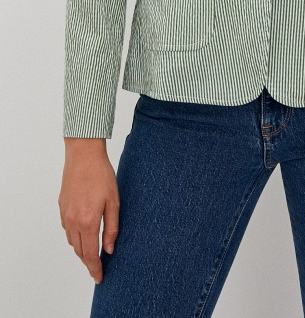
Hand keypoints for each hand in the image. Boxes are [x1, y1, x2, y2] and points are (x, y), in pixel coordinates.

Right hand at [58, 143, 119, 284]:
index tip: (99, 277)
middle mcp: (73, 221)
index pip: (90, 254)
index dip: (95, 268)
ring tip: (93, 252)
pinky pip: (67, 229)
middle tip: (98, 268)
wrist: (83, 155)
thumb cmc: (101, 175)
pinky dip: (75, 236)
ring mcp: (65, 214)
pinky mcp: (61, 207)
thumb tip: (109, 249)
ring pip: (72, 241)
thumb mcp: (114, 201)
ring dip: (82, 249)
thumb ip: (112, 227)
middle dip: (88, 262)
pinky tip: (84, 232)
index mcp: (88, 221)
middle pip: (79, 251)